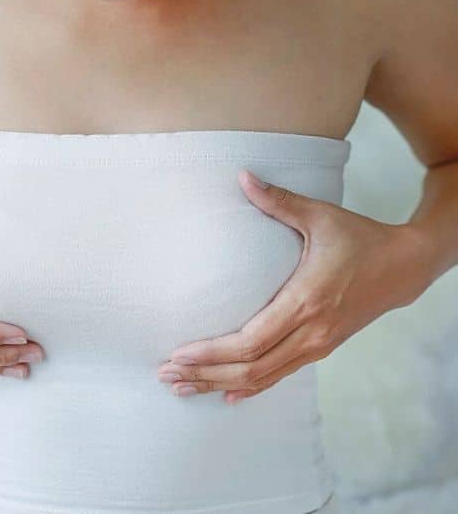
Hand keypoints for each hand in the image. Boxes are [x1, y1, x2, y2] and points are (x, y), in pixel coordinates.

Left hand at [156, 169, 433, 403]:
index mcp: (305, 301)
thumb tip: (241, 176)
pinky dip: (250, 388)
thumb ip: (278, 200)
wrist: (404, 267)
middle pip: (250, 368)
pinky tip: (226, 395)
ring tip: (184, 388)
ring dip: (221, 385)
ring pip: (263, 378)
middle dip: (205, 375)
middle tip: (167, 376)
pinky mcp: (321, 348)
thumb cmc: (359, 239)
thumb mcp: (320, 215)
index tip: (179, 355)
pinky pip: (280, 375)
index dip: (212, 353)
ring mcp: (317, 345)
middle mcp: (310, 332)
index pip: (250, 341)